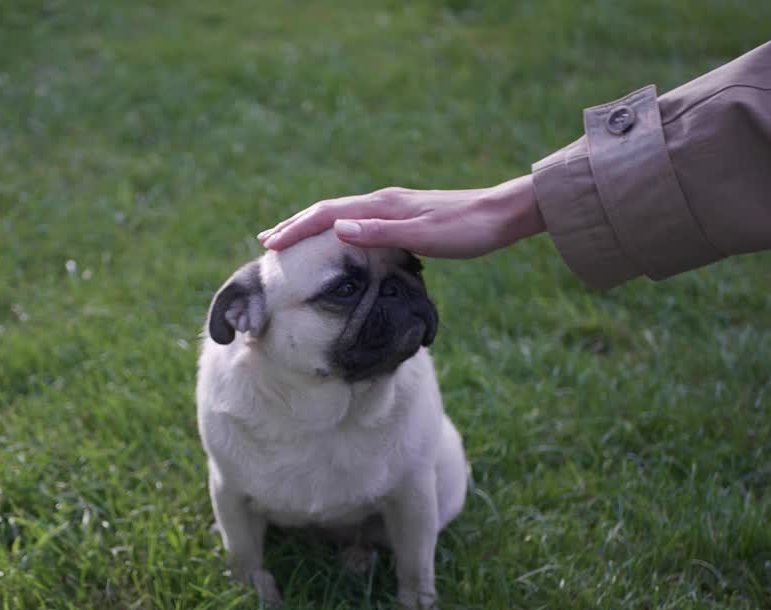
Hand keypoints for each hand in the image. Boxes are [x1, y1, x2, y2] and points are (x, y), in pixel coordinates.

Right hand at [257, 174, 545, 257]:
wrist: (504, 215)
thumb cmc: (467, 230)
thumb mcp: (424, 236)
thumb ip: (380, 233)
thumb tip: (339, 230)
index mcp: (382, 206)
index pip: (326, 216)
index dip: (296, 230)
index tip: (269, 246)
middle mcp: (382, 202)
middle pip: (328, 211)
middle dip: (295, 225)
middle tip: (266, 240)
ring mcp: (393, 207)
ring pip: (341, 214)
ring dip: (312, 226)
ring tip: (292, 238)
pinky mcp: (405, 215)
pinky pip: (357, 220)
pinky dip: (336, 229)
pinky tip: (340, 240)